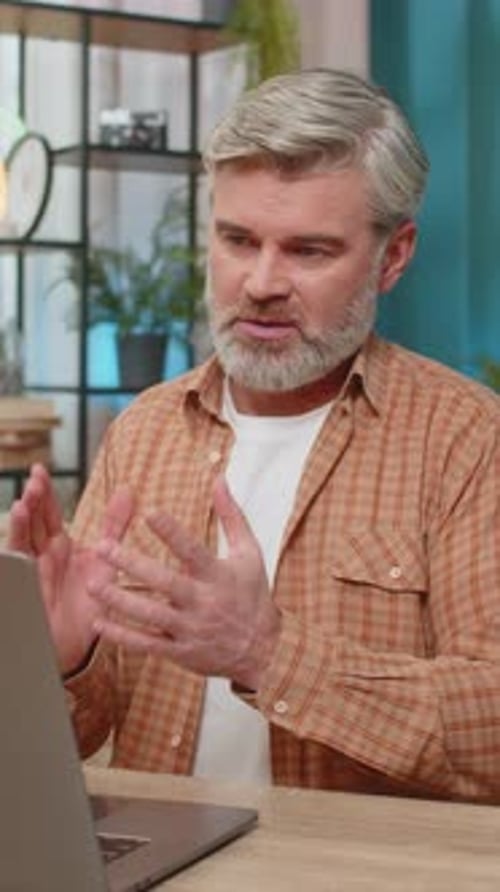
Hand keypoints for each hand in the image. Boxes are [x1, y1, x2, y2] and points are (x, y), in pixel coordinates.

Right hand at [8, 463, 133, 673]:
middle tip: (36, 478)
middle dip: (32, 501)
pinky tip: (14, 548)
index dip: (43, 492)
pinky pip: (16, 573)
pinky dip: (13, 558)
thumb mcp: (105, 560)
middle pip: (33, 523)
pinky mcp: (25, 593)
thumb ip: (114, 526)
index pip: (48, 513)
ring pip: (22, 543)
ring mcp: (30, 573)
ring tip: (23, 503)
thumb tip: (128, 490)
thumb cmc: (87, 604)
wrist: (76, 647)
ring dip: (21, 524)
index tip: (40, 468)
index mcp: (58, 545)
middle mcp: (40, 555)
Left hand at [89, 476, 281, 689]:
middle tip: (102, 547)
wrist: (264, 649)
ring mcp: (191, 629)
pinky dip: (122, 635)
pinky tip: (99, 622)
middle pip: (164, 582)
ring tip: (93, 584)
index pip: (193, 551)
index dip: (172, 533)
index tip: (150, 513)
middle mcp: (203, 602)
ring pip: (151, 615)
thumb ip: (231, 515)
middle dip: (132, 564)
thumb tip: (219, 479)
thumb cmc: (254, 594)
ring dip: (120, 600)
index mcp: (218, 576)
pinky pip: (148, 644)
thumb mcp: (249, 552)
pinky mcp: (181, 652)